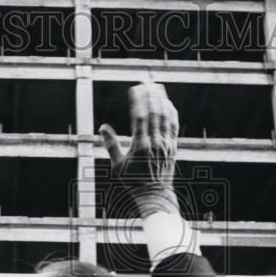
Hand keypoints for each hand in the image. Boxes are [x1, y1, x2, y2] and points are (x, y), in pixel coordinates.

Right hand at [100, 82, 179, 218]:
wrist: (155, 195)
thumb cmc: (133, 182)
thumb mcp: (118, 166)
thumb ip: (111, 145)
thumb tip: (102, 127)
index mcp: (140, 147)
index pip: (141, 117)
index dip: (138, 100)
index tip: (134, 88)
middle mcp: (155, 143)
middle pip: (155, 112)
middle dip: (150, 94)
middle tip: (145, 80)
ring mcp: (166, 144)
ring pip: (166, 116)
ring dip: (161, 99)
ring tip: (156, 85)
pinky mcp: (173, 146)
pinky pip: (173, 124)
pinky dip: (170, 111)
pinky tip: (167, 102)